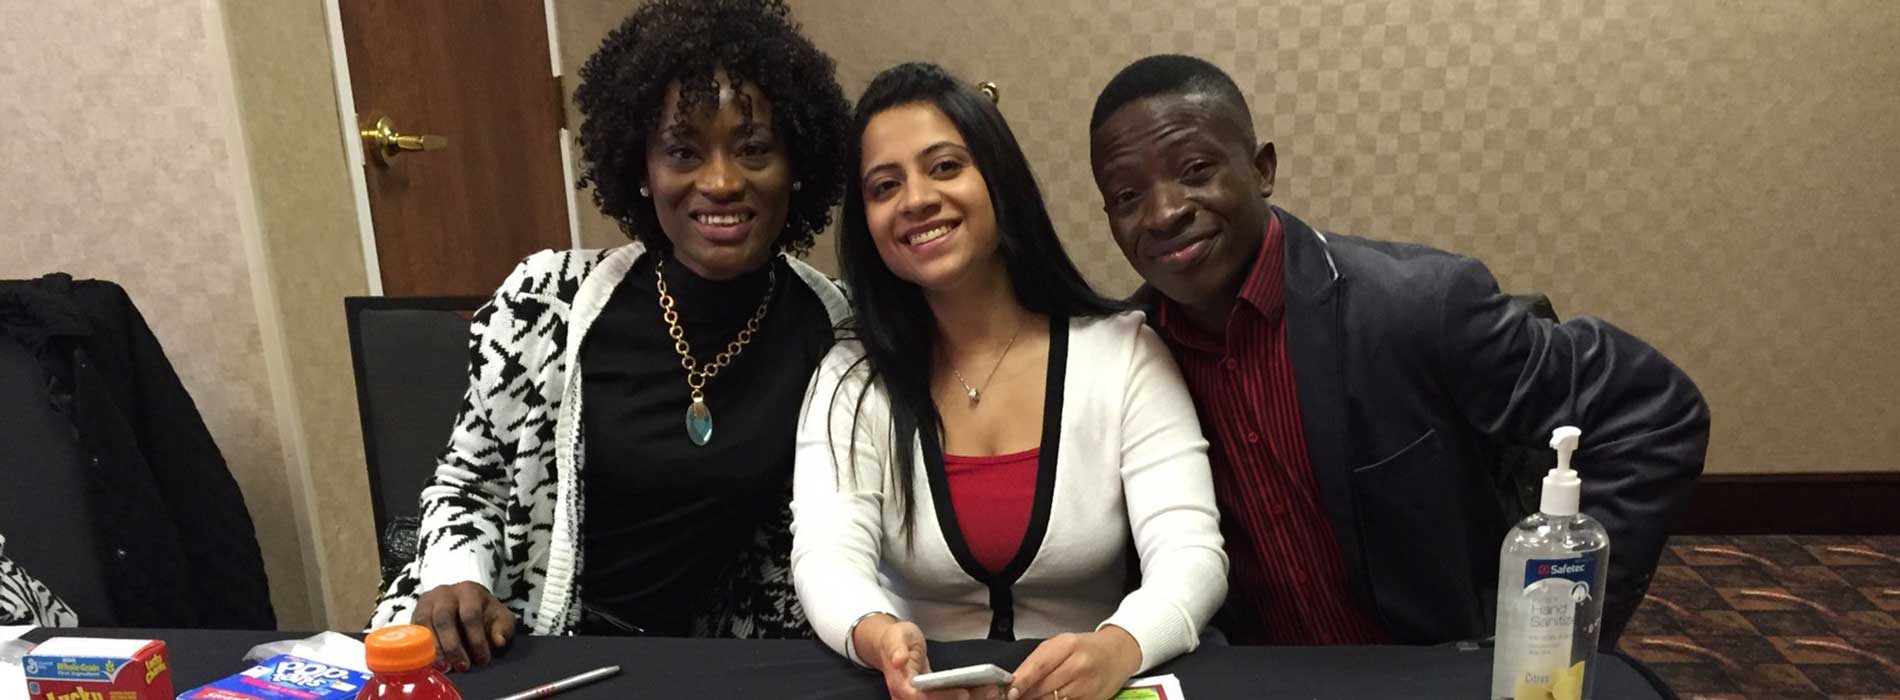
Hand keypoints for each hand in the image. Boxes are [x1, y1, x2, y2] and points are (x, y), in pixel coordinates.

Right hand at [410, 581, 514, 670]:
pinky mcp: (415, 613)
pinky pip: (414, 631)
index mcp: (469, 591)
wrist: (464, 601)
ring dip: (435, 649)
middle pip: (444, 619)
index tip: (483, 659)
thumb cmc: (484, 612)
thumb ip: (502, 628)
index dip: (476, 639)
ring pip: (425, 624)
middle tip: (463, 667)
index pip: (470, 614)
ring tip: (445, 668)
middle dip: (453, 646)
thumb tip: (499, 641)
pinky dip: (421, 647)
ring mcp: (427, 602)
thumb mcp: (500, 617)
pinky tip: (431, 663)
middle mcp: (445, 593)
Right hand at [859, 616, 1004, 699]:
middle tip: (991, 691)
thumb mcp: (896, 637)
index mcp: (900, 685)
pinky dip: (969, 697)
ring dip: (972, 699)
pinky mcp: (932, 697)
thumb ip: (896, 648)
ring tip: (994, 691)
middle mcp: (909, 697)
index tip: (964, 693)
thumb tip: (898, 659)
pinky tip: (986, 691)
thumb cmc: (895, 640)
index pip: (921, 698)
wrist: (892, 647)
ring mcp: (920, 699)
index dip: (944, 698)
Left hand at [1007, 627, 1142, 699]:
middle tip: (1015, 696)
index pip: (1039, 665)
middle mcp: (1078, 665)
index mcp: (1068, 645)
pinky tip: (1050, 698)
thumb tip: (1016, 681)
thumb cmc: (1086, 648)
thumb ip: (1038, 660)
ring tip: (1032, 697)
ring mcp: (1086, 685)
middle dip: (1026, 695)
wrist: (1118, 653)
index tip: (1010, 692)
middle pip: (1044, 687)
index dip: (1023, 681)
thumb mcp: (1061, 644)